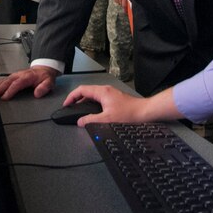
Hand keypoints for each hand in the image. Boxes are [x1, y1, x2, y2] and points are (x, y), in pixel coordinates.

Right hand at [0, 66, 58, 100]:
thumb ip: (44, 87)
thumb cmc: (44, 77)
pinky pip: (2, 81)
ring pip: (2, 81)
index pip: (16, 84)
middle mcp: (18, 76)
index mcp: (26, 77)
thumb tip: (38, 93)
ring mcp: (14, 76)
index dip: (10, 91)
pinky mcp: (11, 77)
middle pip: (6, 82)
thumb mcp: (49, 82)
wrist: (43, 70)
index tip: (4, 97)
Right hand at [63, 84, 182, 126]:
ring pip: (93, 95)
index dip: (71, 97)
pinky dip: (92, 104)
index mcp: (101, 92)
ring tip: (79, 111)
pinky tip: (93, 113)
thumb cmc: (128, 114)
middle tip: (70, 109)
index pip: (81, 90)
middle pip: (86, 92)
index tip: (66, 105)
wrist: (146, 112)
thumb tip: (80, 122)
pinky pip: (99, 99)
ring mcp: (111, 94)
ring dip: (85, 102)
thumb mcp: (107, 119)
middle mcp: (106, 90)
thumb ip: (91, 121)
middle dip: (76, 100)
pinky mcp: (115, 99)